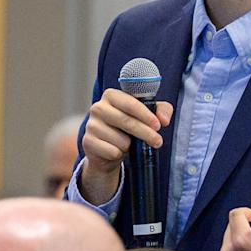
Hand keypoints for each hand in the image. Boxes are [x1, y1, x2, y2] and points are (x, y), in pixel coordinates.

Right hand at [77, 89, 173, 203]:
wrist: (107, 150)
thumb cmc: (128, 129)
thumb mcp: (146, 116)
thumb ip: (161, 111)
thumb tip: (164, 120)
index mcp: (111, 96)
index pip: (130, 103)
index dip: (146, 115)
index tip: (159, 125)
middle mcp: (97, 108)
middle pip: (126, 121)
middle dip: (146, 133)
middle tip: (158, 141)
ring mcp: (91, 125)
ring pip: (120, 139)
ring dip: (130, 146)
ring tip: (127, 144)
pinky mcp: (87, 142)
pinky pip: (112, 151)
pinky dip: (118, 154)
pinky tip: (116, 151)